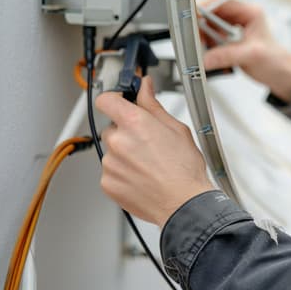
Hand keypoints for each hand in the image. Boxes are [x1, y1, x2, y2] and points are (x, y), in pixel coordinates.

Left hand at [96, 76, 215, 226]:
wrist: (183, 203)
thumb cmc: (184, 169)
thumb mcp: (176, 129)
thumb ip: (153, 105)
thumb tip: (145, 87)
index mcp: (134, 123)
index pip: (106, 100)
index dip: (113, 99)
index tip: (120, 103)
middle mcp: (118, 141)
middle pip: (112, 128)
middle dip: (126, 132)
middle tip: (147, 143)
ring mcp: (110, 163)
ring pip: (112, 151)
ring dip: (125, 154)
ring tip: (148, 164)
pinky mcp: (107, 183)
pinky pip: (110, 171)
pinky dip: (122, 172)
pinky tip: (142, 176)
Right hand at [201, 0, 290, 102]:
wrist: (281, 74)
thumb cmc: (275, 60)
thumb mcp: (252, 56)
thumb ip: (227, 55)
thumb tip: (205, 58)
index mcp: (250, 13)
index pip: (221, 1)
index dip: (204, 6)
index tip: (191, 16)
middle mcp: (241, 17)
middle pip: (211, 14)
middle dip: (200, 26)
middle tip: (192, 38)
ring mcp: (233, 29)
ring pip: (208, 27)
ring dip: (202, 38)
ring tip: (202, 50)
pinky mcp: (229, 40)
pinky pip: (211, 40)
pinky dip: (207, 47)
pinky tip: (209, 56)